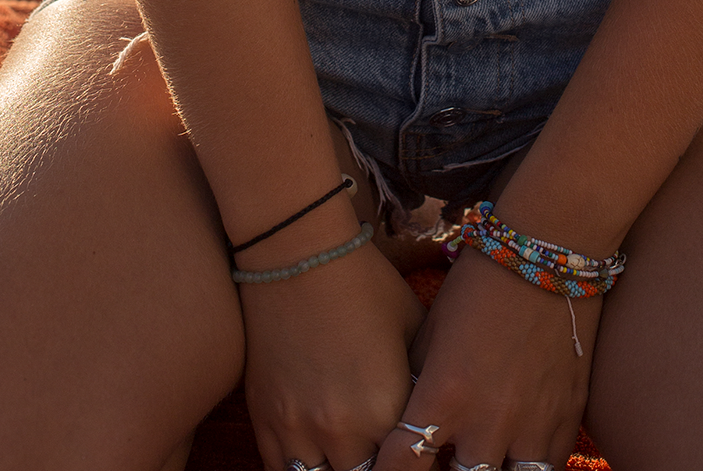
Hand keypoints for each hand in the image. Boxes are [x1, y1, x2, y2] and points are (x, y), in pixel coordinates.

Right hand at [240, 238, 425, 470]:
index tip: (418, 445)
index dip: (416, 457)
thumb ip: (424, 381)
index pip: (409, 463)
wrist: (299, 254)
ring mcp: (299, 430)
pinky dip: (304, 465)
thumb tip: (436, 411)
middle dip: (380, 464)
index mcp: (387, 410)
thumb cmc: (365, 283)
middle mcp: (343, 431)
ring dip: (340, 468)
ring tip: (352, 450)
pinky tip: (319, 453)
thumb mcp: (414, 327)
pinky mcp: (266, 422)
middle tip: (383, 447)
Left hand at [378, 248, 599, 470]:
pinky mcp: (567, 419)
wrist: (547, 251)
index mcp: (445, 395)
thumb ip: (417, 384)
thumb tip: (403, 420)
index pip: (402, 466)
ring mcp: (532, 425)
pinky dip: (527, 465)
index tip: (387, 467)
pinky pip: (545, 470)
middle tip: (440, 455)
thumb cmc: (480, 282)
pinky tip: (515, 452)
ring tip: (479, 455)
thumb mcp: (431, 330)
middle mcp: (488, 422)